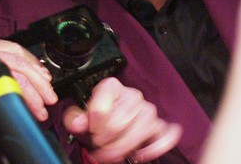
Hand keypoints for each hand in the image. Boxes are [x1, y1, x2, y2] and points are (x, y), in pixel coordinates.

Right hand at [0, 39, 56, 161]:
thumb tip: (27, 83)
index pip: (12, 48)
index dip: (33, 63)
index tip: (45, 78)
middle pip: (17, 58)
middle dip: (39, 79)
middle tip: (49, 96)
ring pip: (16, 72)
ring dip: (35, 93)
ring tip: (41, 109)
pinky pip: (8, 88)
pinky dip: (25, 100)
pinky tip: (30, 111)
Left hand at [63, 77, 181, 162]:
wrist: (114, 109)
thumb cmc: (99, 109)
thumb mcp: (82, 110)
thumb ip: (76, 117)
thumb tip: (78, 124)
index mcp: (111, 86)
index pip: (101, 109)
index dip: (94, 125)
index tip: (91, 130)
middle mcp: (132, 95)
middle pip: (118, 124)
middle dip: (105, 140)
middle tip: (98, 143)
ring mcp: (148, 110)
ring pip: (138, 133)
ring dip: (122, 148)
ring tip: (110, 154)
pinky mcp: (159, 125)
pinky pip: (164, 138)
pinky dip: (153, 149)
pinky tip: (140, 154)